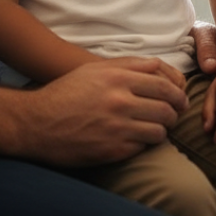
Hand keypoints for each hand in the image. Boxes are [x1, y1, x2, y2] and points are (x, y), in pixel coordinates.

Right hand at [22, 57, 187, 165]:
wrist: (36, 123)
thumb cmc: (66, 92)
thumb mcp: (95, 69)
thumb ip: (127, 65)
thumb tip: (157, 67)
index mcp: (118, 77)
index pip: (163, 81)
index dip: (176, 90)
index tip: (178, 96)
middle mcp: (120, 100)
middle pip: (166, 105)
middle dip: (175, 111)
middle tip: (175, 114)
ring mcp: (117, 126)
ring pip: (159, 129)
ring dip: (162, 129)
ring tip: (157, 128)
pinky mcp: (112, 150)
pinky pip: (143, 147)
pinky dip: (145, 143)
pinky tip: (138, 140)